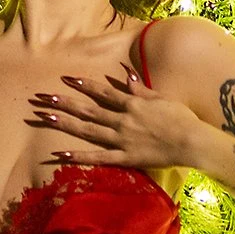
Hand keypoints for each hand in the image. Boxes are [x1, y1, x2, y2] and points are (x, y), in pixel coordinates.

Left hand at [24, 59, 202, 171]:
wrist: (192, 141)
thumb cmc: (181, 118)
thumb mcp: (161, 97)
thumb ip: (140, 89)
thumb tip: (124, 75)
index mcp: (131, 103)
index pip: (102, 92)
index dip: (83, 84)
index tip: (66, 78)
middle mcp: (121, 119)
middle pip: (87, 109)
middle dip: (64, 103)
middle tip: (42, 98)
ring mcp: (121, 139)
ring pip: (87, 130)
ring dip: (65, 124)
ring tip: (45, 118)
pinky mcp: (124, 157)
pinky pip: (97, 157)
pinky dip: (78, 156)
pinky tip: (60, 155)